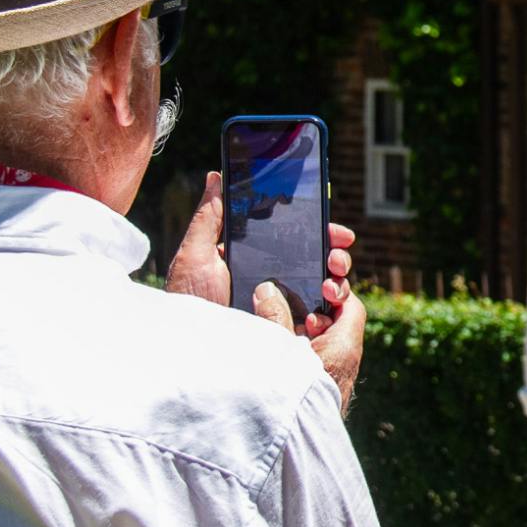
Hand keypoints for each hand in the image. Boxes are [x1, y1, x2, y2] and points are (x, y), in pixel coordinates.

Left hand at [166, 176, 361, 406]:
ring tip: (330, 286)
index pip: (296, 240)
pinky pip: (319, 321)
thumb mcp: (195, 255)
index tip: (334, 229)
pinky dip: (329, 315)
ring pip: (324, 290)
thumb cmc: (189, 301)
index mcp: (254, 259)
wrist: (190, 351)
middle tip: (337, 258)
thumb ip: (209, 217)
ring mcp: (282, 309)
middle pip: (317, 263)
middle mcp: (273, 283)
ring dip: (337, 283)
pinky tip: (322, 314)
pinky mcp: (287, 333)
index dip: (320, 232)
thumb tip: (217, 176)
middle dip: (336, 256)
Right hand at [260, 280, 365, 414]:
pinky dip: (296, 355)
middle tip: (285, 310)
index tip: (312, 286)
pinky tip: (273, 355)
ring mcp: (333, 380)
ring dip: (299, 335)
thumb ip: (273, 317)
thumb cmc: (288, 397)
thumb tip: (267, 289)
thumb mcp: (277, 348)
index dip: (334, 292)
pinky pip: (311, 365)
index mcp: (344, 347)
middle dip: (309, 313)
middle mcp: (344, 363)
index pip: (351, 307)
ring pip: (320, 346)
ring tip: (275, 331)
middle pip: (335, 325)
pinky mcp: (319, 395)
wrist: (290, 450)